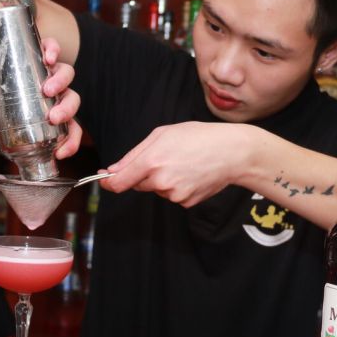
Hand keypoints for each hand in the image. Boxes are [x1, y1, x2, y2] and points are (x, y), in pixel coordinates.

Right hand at [0, 37, 82, 160]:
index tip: (61, 152)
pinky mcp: (45, 49)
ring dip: (60, 82)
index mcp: (54, 111)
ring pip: (67, 74)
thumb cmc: (4, 95)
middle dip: (66, 111)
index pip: (71, 128)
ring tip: (47, 89)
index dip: (71, 141)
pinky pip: (53, 47)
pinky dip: (53, 50)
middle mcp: (58, 91)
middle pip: (72, 100)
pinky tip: (47, 57)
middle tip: (53, 117)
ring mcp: (53, 70)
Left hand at [101, 122, 249, 206]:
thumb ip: (134, 154)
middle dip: (143, 174)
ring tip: (183, 163)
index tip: (104, 180)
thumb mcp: (162, 134)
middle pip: (137, 184)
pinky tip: (191, 174)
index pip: (119, 182)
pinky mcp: (186, 202)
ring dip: (162, 179)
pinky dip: (177, 186)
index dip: (108, 183)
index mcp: (151, 161)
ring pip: (156, 190)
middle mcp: (161, 181)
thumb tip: (114, 169)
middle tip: (165, 157)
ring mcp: (174, 194)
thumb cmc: (198, 137)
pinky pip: (172, 196)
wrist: (232, 153)